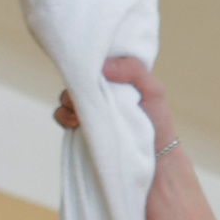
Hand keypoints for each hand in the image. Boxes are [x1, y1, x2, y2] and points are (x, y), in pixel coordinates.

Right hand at [56, 57, 181, 147]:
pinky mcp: (80, 126)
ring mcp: (90, 108)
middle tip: (88, 95)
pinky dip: (63, 116)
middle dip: (77, 84)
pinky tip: (75, 123)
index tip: (89, 69)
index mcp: (116, 77)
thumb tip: (102, 66)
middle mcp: (100, 90)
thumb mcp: (153, 89)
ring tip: (82, 113)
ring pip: (67, 96)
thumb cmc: (157, 120)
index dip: (88, 62)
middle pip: (77, 78)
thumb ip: (133, 69)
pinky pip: (61, 116)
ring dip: (69, 101)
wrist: (155, 157)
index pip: (94, 61)